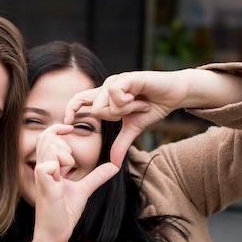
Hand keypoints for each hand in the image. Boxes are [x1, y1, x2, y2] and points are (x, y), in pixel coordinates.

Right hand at [32, 125, 118, 241]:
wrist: (56, 234)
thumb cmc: (64, 213)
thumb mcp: (84, 190)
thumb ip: (96, 177)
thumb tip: (114, 166)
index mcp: (48, 166)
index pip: (46, 136)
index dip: (57, 128)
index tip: (70, 128)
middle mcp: (41, 168)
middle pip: (48, 137)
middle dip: (64, 145)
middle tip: (70, 167)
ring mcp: (41, 176)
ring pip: (50, 147)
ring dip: (64, 157)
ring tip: (66, 174)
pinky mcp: (43, 185)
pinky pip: (48, 165)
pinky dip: (59, 168)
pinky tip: (61, 181)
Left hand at [65, 70, 189, 165]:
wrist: (174, 94)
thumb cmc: (152, 107)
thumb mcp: (134, 129)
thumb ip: (121, 144)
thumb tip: (113, 164)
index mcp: (105, 97)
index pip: (79, 100)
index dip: (70, 110)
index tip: (68, 122)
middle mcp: (107, 87)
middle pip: (94, 109)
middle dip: (113, 117)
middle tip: (130, 112)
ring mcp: (116, 80)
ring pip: (105, 103)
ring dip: (124, 110)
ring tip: (138, 104)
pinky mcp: (127, 77)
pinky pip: (115, 93)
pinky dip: (127, 101)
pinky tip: (138, 98)